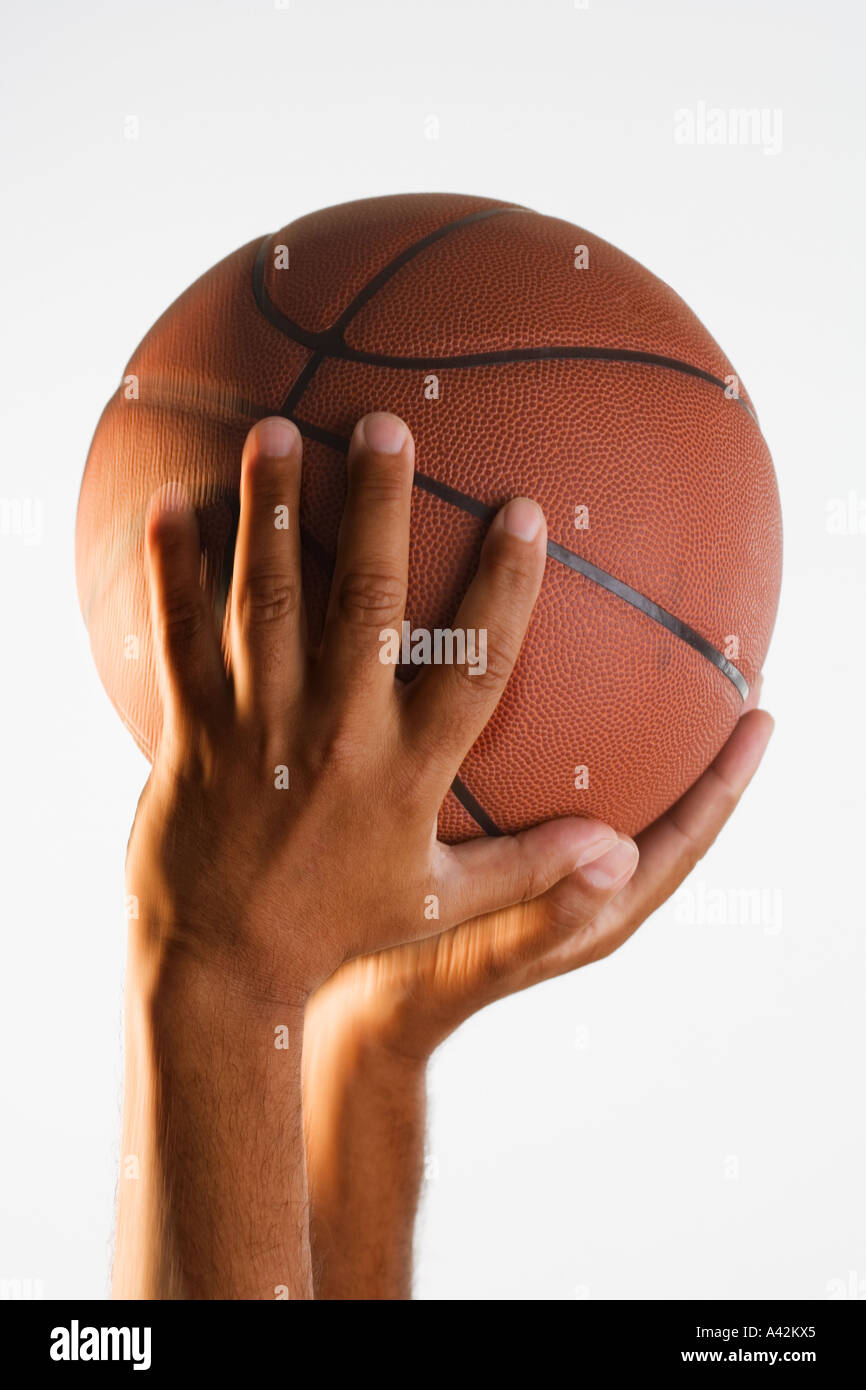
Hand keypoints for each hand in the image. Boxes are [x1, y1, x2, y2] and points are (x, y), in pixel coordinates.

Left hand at [125, 410, 620, 1004]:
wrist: (222, 963)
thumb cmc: (338, 927)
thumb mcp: (441, 902)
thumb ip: (531, 867)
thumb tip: (622, 853)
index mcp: (406, 770)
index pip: (470, 665)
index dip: (501, 587)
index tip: (522, 513)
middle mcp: (333, 734)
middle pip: (361, 603)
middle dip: (376, 508)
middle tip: (386, 426)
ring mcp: (257, 725)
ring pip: (266, 602)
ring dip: (272, 513)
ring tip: (278, 432)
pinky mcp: (192, 728)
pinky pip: (178, 637)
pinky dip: (172, 570)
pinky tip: (170, 505)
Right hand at [304, 707, 773, 1061]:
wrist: (372, 1004)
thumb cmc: (427, 980)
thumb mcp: (489, 946)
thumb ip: (552, 911)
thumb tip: (622, 851)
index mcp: (604, 911)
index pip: (688, 838)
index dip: (728, 779)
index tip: (760, 716)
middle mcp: (594, 888)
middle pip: (673, 813)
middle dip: (706, 752)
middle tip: (730, 681)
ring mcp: (560, 873)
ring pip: (629, 801)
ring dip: (656, 747)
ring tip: (668, 682)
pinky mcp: (522, 858)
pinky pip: (575, 797)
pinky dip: (590, 753)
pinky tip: (563, 707)